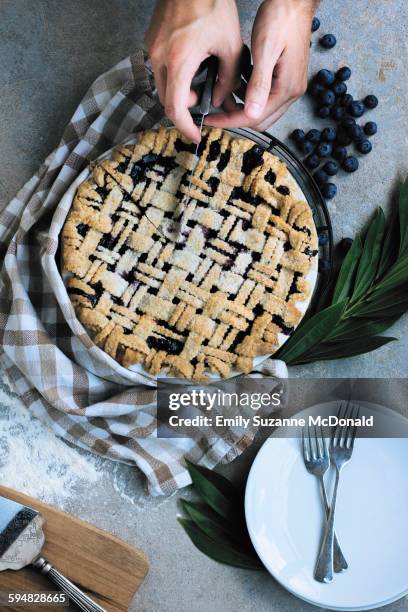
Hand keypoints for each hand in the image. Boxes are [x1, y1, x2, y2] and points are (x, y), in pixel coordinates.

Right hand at [145, 0, 242, 142]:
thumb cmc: (212, 4)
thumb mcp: (230, 44)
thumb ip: (228, 78)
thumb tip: (221, 99)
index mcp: (179, 61)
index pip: (175, 108)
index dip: (185, 127)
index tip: (195, 135)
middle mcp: (159, 57)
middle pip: (167, 99)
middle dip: (185, 105)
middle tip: (204, 98)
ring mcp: (152, 47)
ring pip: (162, 84)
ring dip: (180, 90)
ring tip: (200, 77)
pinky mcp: (152, 40)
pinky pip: (160, 68)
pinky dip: (174, 74)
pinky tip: (192, 62)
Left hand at [206, 0, 316, 131]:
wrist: (296, 1)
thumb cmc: (282, 18)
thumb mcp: (265, 50)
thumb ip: (259, 84)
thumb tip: (252, 113)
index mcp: (287, 88)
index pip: (254, 117)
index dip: (230, 121)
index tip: (211, 119)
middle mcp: (292, 92)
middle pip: (260, 120)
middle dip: (236, 117)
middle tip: (216, 109)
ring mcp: (291, 86)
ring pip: (263, 111)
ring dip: (243, 107)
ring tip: (225, 95)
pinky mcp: (287, 79)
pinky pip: (267, 98)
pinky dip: (250, 97)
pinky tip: (240, 84)